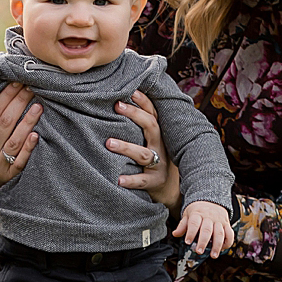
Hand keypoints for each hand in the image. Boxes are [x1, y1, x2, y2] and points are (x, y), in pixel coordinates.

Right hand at [0, 82, 41, 191]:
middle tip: (32, 88)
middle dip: (19, 103)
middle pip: (4, 122)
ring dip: (27, 122)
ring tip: (39, 106)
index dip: (5, 96)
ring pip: (14, 140)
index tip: (17, 82)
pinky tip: (36, 136)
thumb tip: (7, 90)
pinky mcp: (10, 175)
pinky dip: (28, 147)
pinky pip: (20, 160)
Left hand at [110, 91, 181, 209]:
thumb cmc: (156, 161)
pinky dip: (131, 180)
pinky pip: (142, 181)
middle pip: (151, 127)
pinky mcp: (155, 182)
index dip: (144, 102)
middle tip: (117, 105)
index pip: (153, 114)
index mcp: (159, 136)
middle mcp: (160, 147)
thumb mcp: (153, 143)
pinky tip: (118, 179)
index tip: (131, 91)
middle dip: (135, 115)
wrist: (172, 191)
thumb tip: (118, 103)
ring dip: (127, 147)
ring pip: (144, 154)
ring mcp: (159, 165)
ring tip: (109, 143)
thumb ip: (141, 128)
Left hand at [177, 200, 233, 251]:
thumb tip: (175, 234)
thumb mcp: (188, 215)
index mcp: (197, 214)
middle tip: (199, 251)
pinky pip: (230, 233)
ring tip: (213, 255)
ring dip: (217, 245)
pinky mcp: (226, 224)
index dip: (191, 233)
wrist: (211, 201)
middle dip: (203, 242)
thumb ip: (182, 225)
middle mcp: (209, 217)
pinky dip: (227, 242)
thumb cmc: (197, 211)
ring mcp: (219, 221)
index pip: (194, 223)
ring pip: (220, 233)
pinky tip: (222, 249)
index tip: (187, 242)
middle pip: (207, 230)